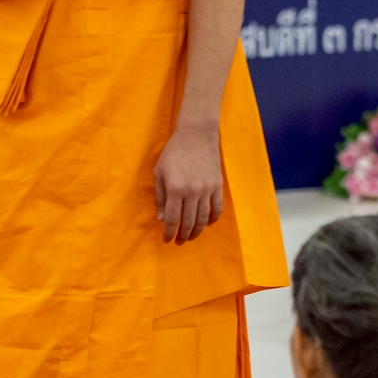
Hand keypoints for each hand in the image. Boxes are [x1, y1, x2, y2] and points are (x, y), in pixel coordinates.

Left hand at [153, 123, 223, 244]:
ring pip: (203, 218)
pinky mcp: (217, 186)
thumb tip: (162, 218)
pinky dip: (213, 219)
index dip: (169, 232)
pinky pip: (217, 208)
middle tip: (179, 242)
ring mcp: (206, 189)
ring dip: (197, 231)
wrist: (196, 136)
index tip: (166, 240)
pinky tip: (207, 224)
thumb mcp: (160, 172)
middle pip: (188, 222)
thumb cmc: (173, 152)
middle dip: (183, 235)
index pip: (172, 218)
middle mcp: (192, 191)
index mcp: (175, 188)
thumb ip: (160, 197)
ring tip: (191, 237)